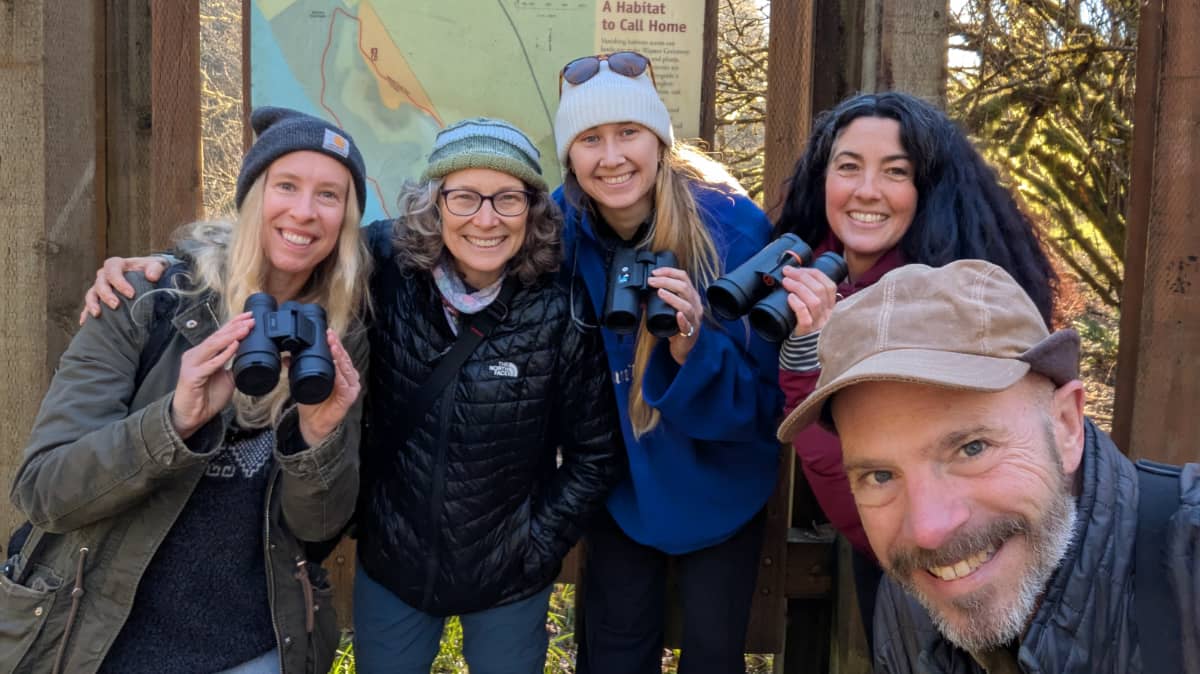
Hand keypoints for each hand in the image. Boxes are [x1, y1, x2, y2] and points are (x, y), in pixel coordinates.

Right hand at [80, 256, 168, 324]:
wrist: (149, 274)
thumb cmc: (152, 269)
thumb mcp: (157, 264)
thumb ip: (155, 268)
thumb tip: (151, 277)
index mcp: (117, 265)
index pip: (113, 270)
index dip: (119, 281)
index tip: (131, 294)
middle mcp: (105, 275)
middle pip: (100, 283)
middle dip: (106, 295)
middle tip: (116, 305)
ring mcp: (100, 287)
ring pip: (91, 293)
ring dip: (93, 304)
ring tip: (97, 314)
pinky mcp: (100, 298)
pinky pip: (89, 305)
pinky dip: (86, 313)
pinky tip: (85, 323)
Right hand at [171, 313, 253, 438]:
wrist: (192, 416)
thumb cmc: (207, 396)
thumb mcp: (227, 378)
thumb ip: (235, 365)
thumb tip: (249, 355)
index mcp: (203, 353)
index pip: (219, 334)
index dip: (233, 323)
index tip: (249, 316)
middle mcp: (196, 355)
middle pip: (217, 336)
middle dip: (235, 326)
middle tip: (250, 319)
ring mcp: (192, 364)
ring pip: (213, 346)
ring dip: (231, 336)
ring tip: (245, 328)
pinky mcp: (192, 376)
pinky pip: (211, 363)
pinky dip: (224, 354)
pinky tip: (234, 346)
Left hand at [297, 330, 360, 445]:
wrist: (313, 423)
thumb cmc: (313, 402)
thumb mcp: (303, 381)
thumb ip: (297, 368)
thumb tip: (286, 357)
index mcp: (341, 373)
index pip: (340, 354)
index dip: (335, 343)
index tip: (328, 333)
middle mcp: (348, 378)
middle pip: (345, 359)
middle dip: (337, 346)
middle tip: (330, 336)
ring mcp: (350, 388)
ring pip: (347, 369)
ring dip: (340, 357)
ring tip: (333, 346)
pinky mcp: (349, 398)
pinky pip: (345, 385)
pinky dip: (341, 376)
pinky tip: (336, 367)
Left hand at [648, 267, 703, 364]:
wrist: (684, 349)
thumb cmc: (677, 328)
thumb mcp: (669, 312)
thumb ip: (658, 303)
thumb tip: (642, 298)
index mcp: (691, 297)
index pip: (684, 278)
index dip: (669, 272)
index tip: (655, 272)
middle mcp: (695, 306)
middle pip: (684, 288)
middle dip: (666, 281)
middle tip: (652, 281)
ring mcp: (694, 319)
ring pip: (687, 305)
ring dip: (672, 298)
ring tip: (660, 293)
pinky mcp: (690, 332)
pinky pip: (687, 325)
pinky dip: (682, 319)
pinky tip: (676, 315)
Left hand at [781, 266, 838, 336]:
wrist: (802, 353)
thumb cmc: (804, 328)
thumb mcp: (813, 311)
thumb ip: (811, 297)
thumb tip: (797, 277)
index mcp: (830, 307)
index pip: (829, 285)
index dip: (814, 273)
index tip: (799, 268)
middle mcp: (827, 314)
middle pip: (820, 290)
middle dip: (803, 276)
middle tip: (787, 271)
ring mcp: (818, 323)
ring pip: (814, 301)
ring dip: (799, 287)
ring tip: (786, 281)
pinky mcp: (807, 331)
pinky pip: (805, 316)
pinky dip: (797, 304)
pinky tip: (789, 297)